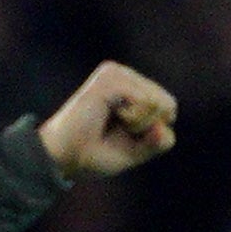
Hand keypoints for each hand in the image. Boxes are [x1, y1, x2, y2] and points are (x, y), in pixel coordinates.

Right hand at [36, 60, 178, 178]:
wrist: (62, 157)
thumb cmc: (93, 154)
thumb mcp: (135, 152)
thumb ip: (158, 142)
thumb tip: (166, 123)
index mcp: (131, 88)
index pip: (168, 107)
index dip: (151, 132)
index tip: (122, 136)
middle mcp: (125, 76)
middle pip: (167, 104)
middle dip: (146, 128)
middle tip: (114, 131)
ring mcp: (117, 74)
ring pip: (157, 102)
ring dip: (137, 124)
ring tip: (108, 123)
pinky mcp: (110, 77)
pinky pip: (144, 101)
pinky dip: (132, 118)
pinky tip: (107, 115)